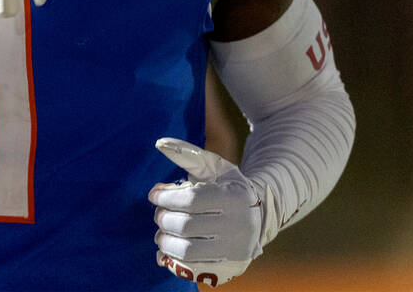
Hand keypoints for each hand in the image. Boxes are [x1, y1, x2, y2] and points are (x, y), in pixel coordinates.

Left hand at [148, 138, 266, 286]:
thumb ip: (186, 154)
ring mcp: (236, 250)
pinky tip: (168, 249)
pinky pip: (193, 270)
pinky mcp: (230, 268)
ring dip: (165, 241)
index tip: (154, 195)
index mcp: (234, 197)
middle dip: (163, 219)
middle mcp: (239, 226)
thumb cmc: (227, 186)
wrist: (258, 214)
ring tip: (162, 233)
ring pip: (187, 251)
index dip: (165, 198)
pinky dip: (174, 261)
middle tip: (159, 214)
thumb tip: (159, 142)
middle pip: (185, 226)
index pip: (190, 200)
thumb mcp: (213, 166)